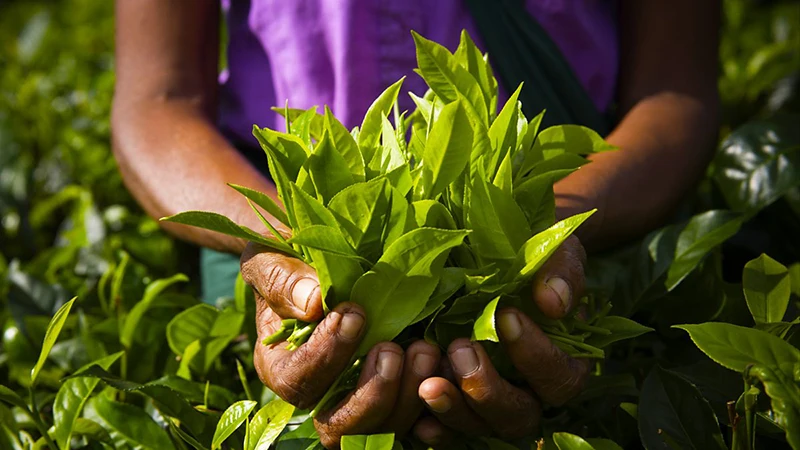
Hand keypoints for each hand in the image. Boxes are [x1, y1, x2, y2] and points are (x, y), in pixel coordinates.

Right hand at [241, 243, 440, 448]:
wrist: (317, 257)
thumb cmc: (287, 258)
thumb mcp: (272, 258)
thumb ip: (283, 279)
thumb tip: (314, 302)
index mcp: (281, 365)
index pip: (298, 380)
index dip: (327, 355)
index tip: (354, 314)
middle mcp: (316, 394)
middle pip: (338, 427)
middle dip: (372, 394)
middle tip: (394, 349)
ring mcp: (357, 399)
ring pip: (379, 430)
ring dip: (407, 398)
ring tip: (426, 351)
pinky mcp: (394, 395)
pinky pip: (413, 419)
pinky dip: (432, 403)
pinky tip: (444, 368)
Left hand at [414, 236, 589, 446]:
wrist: (499, 253)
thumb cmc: (535, 255)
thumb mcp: (555, 251)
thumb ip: (561, 272)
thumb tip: (554, 302)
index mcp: (563, 362)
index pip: (559, 377)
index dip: (536, 354)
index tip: (507, 315)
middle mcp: (529, 393)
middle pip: (519, 416)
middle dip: (489, 390)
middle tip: (461, 348)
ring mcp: (491, 403)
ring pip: (480, 426)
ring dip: (455, 410)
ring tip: (428, 385)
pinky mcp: (458, 402)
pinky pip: (448, 430)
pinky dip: (434, 428)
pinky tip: (417, 419)